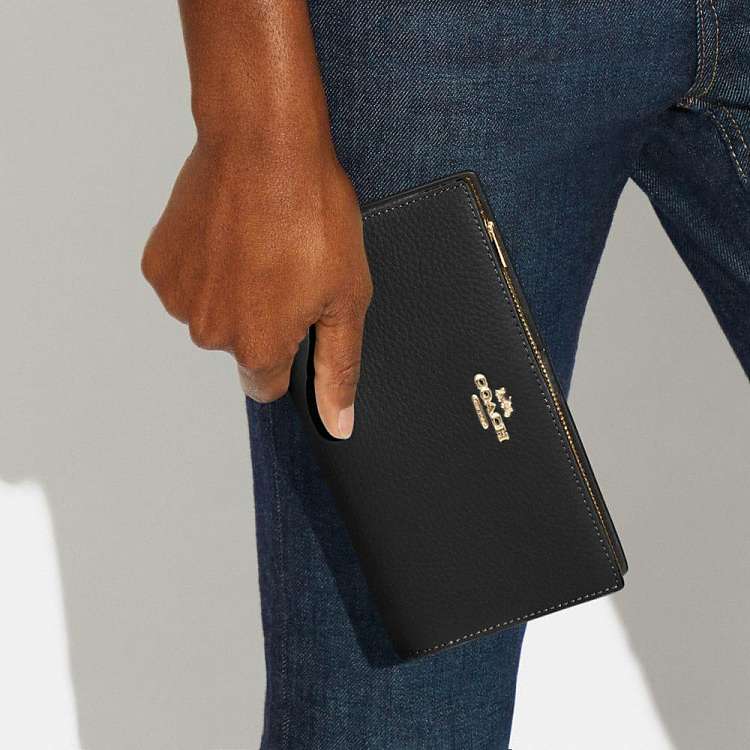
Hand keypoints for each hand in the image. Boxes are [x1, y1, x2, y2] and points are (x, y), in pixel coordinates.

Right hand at [141, 136, 371, 438]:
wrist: (264, 142)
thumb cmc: (312, 214)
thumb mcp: (347, 298)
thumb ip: (338, 368)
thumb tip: (337, 422)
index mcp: (257, 348)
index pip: (267, 385)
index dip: (288, 355)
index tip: (297, 318)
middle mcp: (209, 333)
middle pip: (238, 347)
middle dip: (261, 319)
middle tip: (284, 268)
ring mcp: (179, 297)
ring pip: (210, 313)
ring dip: (231, 290)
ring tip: (258, 244)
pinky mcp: (159, 264)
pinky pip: (186, 282)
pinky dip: (205, 266)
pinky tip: (229, 234)